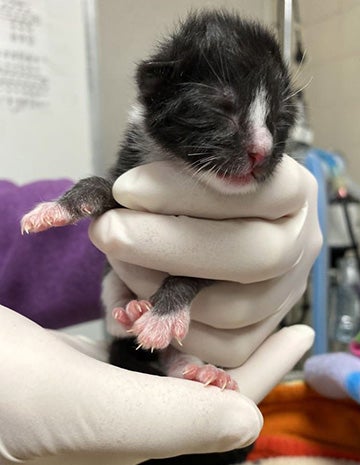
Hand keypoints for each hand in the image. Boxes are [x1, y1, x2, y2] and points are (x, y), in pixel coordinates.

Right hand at [0, 304, 266, 464]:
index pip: (225, 405)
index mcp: (140, 440)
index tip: (304, 330)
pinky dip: (163, 314)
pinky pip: (140, 339)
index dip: (268, 369)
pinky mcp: (78, 366)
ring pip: (174, 356)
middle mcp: (127, 419)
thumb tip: (247, 422)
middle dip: (243, 342)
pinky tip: (172, 293)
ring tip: (234, 290)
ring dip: (203, 323)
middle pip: (206, 379)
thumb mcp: (91, 413)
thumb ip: (171, 424)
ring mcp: (102, 392)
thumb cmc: (7, 401)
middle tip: (277, 303)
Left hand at [89, 154, 321, 400]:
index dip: (189, 192)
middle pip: (253, 256)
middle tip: (108, 232)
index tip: (127, 189)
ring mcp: (286, 291)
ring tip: (121, 262)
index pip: (258, 190)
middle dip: (168, 247)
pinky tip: (144, 299)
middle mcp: (300, 243)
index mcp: (295, 190)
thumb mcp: (187, 156)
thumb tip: (128, 197)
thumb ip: (173, 164)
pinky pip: (228, 349)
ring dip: (163, 290)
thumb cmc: (195, 182)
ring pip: (235, 310)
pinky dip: (177, 329)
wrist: (207, 212)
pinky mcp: (265, 327)